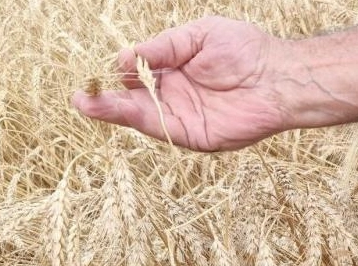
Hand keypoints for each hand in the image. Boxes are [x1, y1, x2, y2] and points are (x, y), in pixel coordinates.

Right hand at [72, 17, 289, 151]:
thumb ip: (163, 47)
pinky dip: (140, 120)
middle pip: (133, 101)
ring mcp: (183, 118)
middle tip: (78, 97)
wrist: (279, 76)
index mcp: (174, 71)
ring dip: (113, 112)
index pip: (137, 76)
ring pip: (141, 117)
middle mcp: (175, 97)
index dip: (120, 73)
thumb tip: (126, 58)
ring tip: (85, 105)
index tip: (107, 68)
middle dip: (105, 100)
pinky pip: (162, 128)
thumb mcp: (196, 36)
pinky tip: (120, 110)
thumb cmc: (245, 50)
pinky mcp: (194, 136)